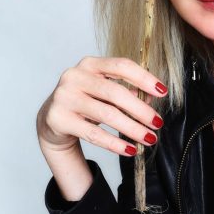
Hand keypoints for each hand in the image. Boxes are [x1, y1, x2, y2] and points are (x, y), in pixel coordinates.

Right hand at [36, 56, 167, 155]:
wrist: (51, 120)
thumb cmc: (85, 102)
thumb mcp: (105, 93)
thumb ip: (127, 92)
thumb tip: (151, 100)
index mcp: (90, 64)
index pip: (121, 66)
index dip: (144, 78)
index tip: (162, 92)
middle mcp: (75, 76)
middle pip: (116, 92)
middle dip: (141, 110)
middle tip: (158, 123)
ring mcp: (64, 97)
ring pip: (107, 114)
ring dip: (132, 129)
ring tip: (149, 138)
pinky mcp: (58, 118)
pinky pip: (93, 134)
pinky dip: (115, 143)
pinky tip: (130, 149)